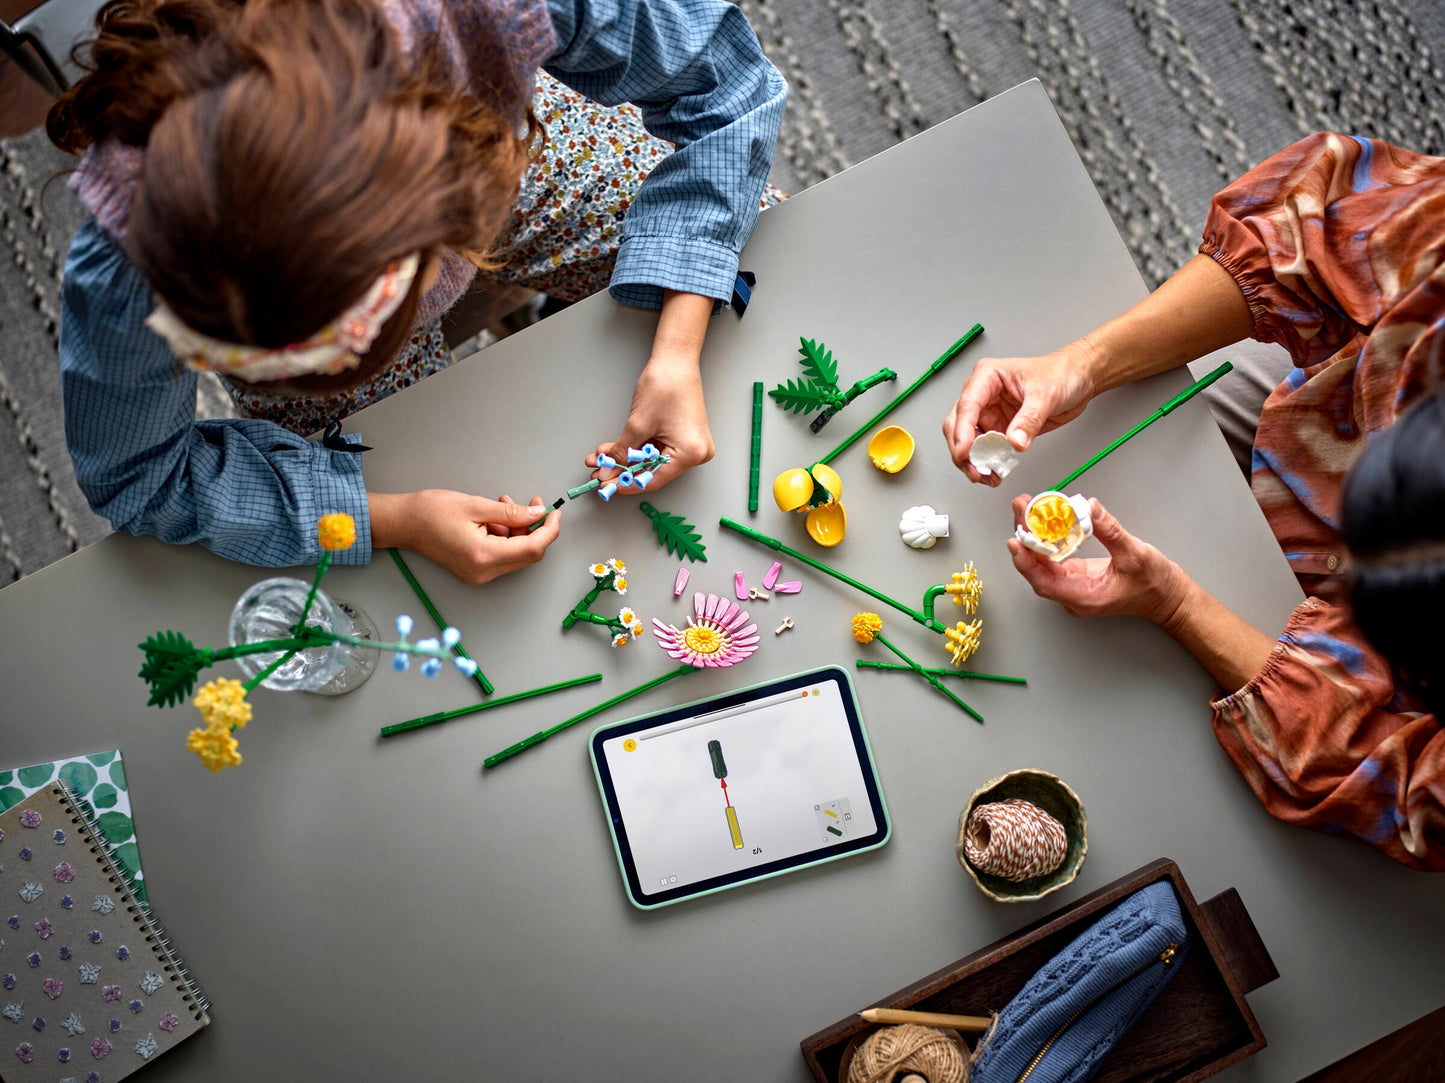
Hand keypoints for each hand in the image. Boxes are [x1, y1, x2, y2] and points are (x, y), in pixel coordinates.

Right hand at [369, 490, 560, 585]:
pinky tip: (494, 518)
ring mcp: (479, 574)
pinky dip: (505, 536)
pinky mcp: (474, 571)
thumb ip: (511, 513)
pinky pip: (502, 555)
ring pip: (516, 554)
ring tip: (503, 504)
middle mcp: (483, 571)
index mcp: (484, 556)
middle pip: (527, 555)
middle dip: (535, 529)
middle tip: (533, 504)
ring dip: (517, 530)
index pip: (532, 548)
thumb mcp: (476, 505)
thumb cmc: (431, 512)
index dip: (549, 530)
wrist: (404, 523)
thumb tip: (538, 515)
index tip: (554, 513)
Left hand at [588, 351, 714, 493]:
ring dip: (626, 458)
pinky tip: (616, 449)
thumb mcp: (638, 424)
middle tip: (599, 471)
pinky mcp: (684, 437)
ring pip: (651, 460)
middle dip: (622, 469)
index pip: (654, 479)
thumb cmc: (665, 385)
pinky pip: (658, 449)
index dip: (627, 484)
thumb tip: (607, 470)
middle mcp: (696, 453)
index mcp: (690, 453)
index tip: (607, 486)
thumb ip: (621, 452)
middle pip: (652, 470)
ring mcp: (691, 445)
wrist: (675, 360)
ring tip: (601, 457)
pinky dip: (636, 449)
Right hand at [943, 344, 1096, 485]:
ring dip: (973, 461)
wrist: (1077, 380)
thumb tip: (1014, 442)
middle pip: (958, 425)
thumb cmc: (1060, 374)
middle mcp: (983, 394)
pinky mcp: (998, 427)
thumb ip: (1028, 420)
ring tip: (986, 476)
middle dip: (963, 451)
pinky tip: (994, 472)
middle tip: (975, 470)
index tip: (965, 452)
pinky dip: (986, 462)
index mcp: (988, 376)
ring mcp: (989, 412)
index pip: (967, 405)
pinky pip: (985, 449)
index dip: (962, 431)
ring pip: (968, 440)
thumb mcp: (1045, 396)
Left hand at [1006, 495, 1188, 623]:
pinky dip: (1047, 538)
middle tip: (1021, 507)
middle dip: (1026, 538)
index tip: (1015, 540)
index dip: (1026, 562)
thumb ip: (1110, 531)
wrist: (1167, 597)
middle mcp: (1072, 594)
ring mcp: (1072, 585)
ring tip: (1027, 507)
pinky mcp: (1075, 575)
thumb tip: (1089, 507)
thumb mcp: (1135, 553)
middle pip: (1038, 568)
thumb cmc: (1154, 583)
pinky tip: (1042, 519)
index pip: (1044, 583)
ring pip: (1043, 561)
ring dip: (1034, 535)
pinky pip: (1054, 557)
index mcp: (1084, 597)